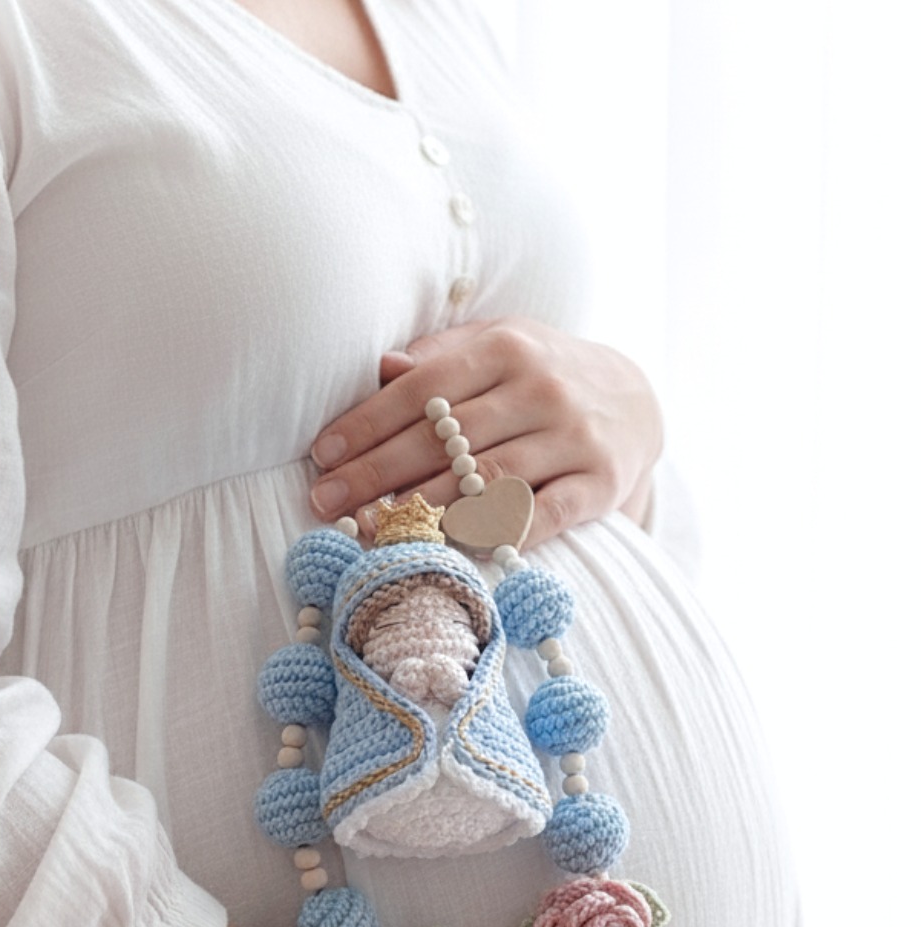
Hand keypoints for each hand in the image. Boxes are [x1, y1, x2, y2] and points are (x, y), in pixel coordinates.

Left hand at [309, 318, 662, 547]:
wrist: (636, 400)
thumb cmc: (539, 376)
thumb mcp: (496, 346)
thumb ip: (440, 357)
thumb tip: (382, 367)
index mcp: (506, 347)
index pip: (423, 389)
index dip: (368, 423)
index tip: (323, 454)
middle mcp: (542, 389)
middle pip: (446, 439)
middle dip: (378, 473)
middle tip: (327, 502)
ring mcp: (573, 438)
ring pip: (487, 481)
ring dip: (424, 510)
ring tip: (371, 530)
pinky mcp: (599, 484)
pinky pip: (540, 517)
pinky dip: (494, 535)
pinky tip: (449, 548)